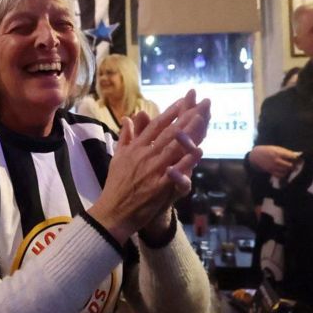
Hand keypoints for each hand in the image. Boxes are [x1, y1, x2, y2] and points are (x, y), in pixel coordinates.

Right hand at [91, 90, 209, 242]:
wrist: (112, 212)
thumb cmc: (115, 185)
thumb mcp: (117, 157)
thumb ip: (125, 137)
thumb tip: (129, 118)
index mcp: (135, 148)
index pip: (155, 126)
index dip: (170, 112)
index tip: (183, 101)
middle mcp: (144, 155)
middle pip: (167, 133)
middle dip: (184, 117)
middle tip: (199, 104)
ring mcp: (152, 170)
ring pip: (172, 147)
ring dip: (188, 133)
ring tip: (200, 119)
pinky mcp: (158, 186)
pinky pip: (175, 171)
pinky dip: (186, 161)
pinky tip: (198, 151)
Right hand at [248, 145, 298, 178]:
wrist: (256, 155)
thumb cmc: (268, 150)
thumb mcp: (277, 148)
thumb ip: (286, 152)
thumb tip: (296, 155)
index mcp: (278, 153)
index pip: (292, 157)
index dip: (297, 158)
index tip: (299, 159)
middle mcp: (276, 160)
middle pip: (289, 165)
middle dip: (294, 165)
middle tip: (296, 165)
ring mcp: (273, 166)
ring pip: (285, 171)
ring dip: (289, 170)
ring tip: (290, 168)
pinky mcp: (270, 171)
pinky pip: (280, 175)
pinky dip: (284, 174)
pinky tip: (284, 171)